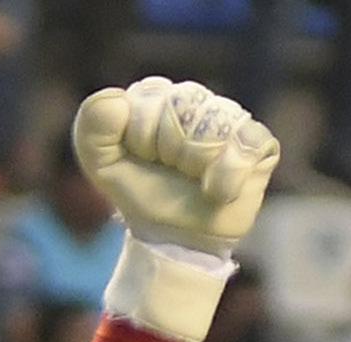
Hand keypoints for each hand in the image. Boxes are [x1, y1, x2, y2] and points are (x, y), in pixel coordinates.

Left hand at [71, 76, 279, 253]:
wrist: (175, 237)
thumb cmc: (141, 195)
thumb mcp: (101, 164)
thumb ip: (92, 127)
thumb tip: (117, 101)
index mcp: (157, 95)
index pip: (151, 99)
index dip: (142, 139)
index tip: (143, 160)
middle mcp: (196, 99)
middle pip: (185, 108)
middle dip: (171, 152)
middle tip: (171, 173)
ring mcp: (231, 119)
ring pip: (214, 128)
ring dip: (197, 166)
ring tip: (195, 181)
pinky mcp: (258, 143)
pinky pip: (246, 145)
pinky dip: (228, 175)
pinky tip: (217, 191)